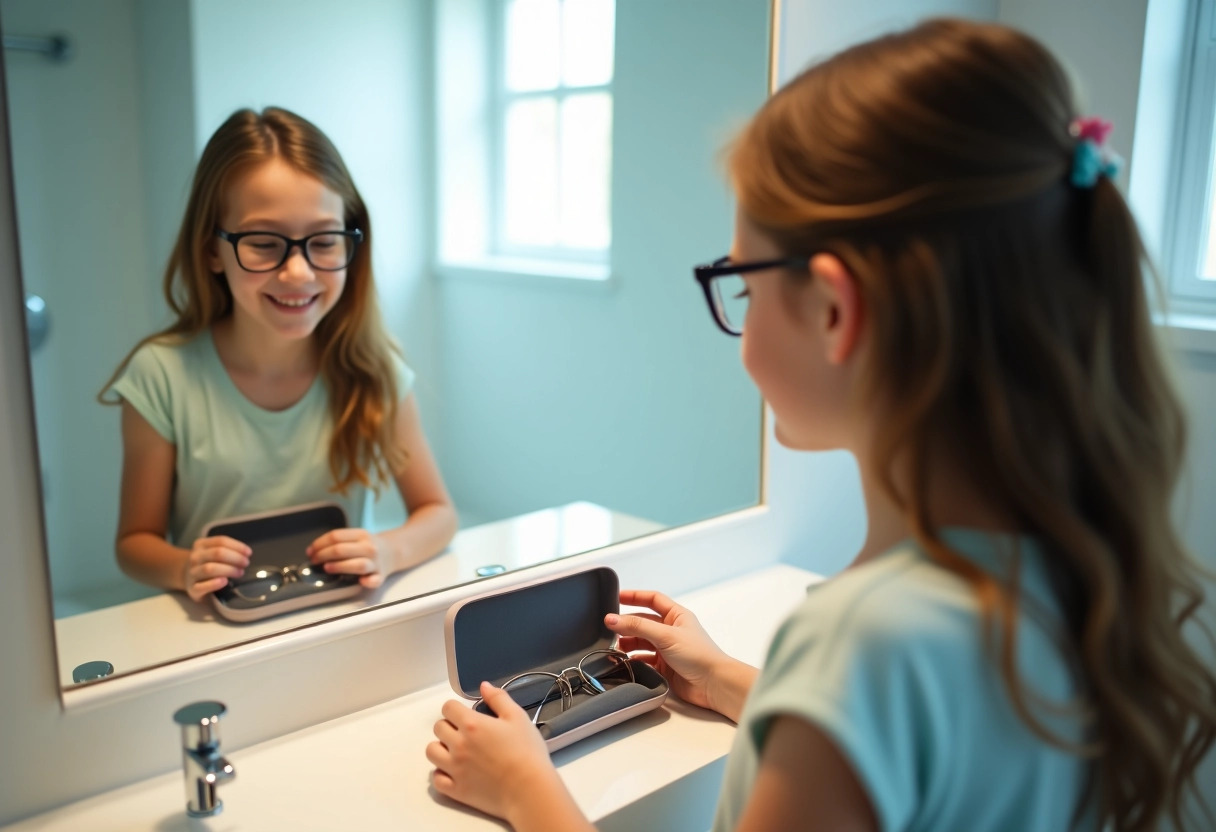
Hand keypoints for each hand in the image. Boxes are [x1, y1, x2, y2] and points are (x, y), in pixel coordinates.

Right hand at [183, 536, 250, 601]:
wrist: (188, 578)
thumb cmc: (207, 563)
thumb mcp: (213, 552)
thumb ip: (226, 550)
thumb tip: (246, 554)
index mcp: (201, 544)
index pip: (221, 541)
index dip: (238, 546)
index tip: (249, 553)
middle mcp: (195, 557)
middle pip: (218, 553)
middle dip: (236, 558)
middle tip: (246, 564)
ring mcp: (192, 573)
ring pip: (210, 569)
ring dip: (229, 570)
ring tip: (240, 573)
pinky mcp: (192, 589)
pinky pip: (201, 586)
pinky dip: (214, 584)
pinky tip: (224, 582)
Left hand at [307, 528, 393, 588]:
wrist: (393, 551)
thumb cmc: (368, 546)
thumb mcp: (357, 537)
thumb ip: (339, 542)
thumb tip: (313, 550)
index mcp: (361, 535)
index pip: (336, 536)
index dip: (319, 543)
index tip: (310, 551)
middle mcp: (369, 547)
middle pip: (342, 550)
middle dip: (323, 555)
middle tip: (314, 561)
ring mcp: (376, 562)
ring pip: (357, 564)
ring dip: (340, 566)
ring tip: (327, 568)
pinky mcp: (380, 576)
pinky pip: (375, 580)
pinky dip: (368, 581)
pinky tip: (360, 581)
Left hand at [426, 682, 565, 822]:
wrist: (529, 790)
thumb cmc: (527, 752)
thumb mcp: (518, 717)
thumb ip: (498, 698)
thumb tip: (483, 686)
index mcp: (472, 724)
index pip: (448, 708)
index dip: (456, 708)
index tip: (465, 714)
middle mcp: (458, 745)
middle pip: (438, 728)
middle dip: (449, 726)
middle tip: (465, 732)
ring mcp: (455, 768)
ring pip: (431, 751)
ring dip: (441, 748)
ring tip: (456, 751)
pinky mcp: (456, 789)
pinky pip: (436, 779)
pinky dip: (442, 773)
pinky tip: (455, 771)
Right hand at [606, 589, 737, 714]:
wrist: (713, 684)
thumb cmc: (699, 655)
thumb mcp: (665, 635)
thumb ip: (637, 626)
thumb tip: (613, 618)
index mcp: (677, 616)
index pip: (653, 599)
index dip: (635, 596)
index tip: (617, 597)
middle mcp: (672, 630)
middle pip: (644, 622)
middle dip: (627, 624)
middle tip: (610, 627)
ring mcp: (668, 649)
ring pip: (642, 642)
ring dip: (629, 643)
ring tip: (616, 647)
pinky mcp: (665, 667)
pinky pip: (644, 660)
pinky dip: (634, 660)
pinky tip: (626, 662)